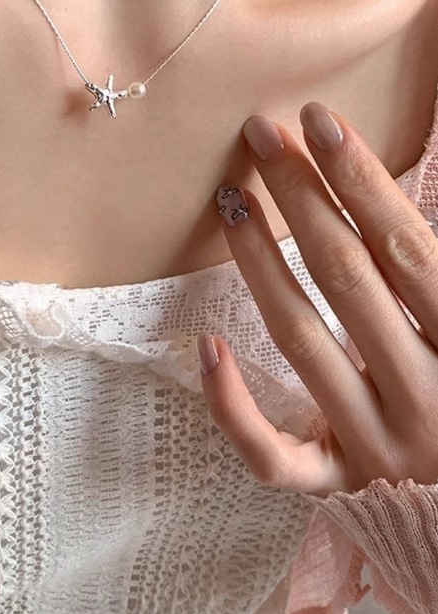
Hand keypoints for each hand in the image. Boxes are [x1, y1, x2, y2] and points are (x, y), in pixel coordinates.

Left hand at [197, 101, 437, 497]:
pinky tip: (204, 345)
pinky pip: (272, 454)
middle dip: (302, 200)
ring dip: (261, 266)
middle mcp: (425, 399)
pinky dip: (233, 405)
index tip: (318, 123)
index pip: (407, 251)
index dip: (362, 181)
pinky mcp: (333, 485)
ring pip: (302, 346)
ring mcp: (374, 447)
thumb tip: (385, 213)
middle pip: (349, 283)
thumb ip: (435, 282)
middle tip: (259, 138)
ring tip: (231, 202)